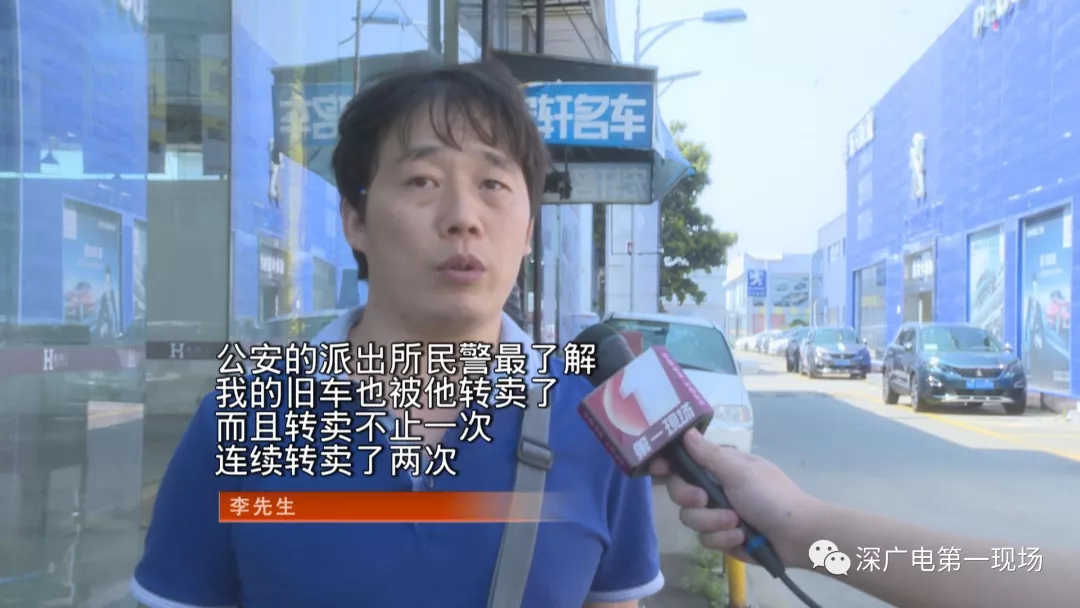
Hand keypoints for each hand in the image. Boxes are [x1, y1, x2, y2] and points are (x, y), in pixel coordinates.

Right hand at [649, 428, 823, 567]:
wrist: (797, 536)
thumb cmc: (771, 496)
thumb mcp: (739, 472)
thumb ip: (709, 455)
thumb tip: (686, 432)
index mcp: (719, 467)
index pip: (683, 462)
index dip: (667, 465)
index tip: (657, 469)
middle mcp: (714, 488)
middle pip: (678, 492)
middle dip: (691, 499)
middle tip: (704, 500)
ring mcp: (716, 514)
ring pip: (690, 519)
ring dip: (713, 522)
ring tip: (737, 523)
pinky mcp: (721, 537)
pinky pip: (706, 539)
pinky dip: (724, 538)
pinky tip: (742, 538)